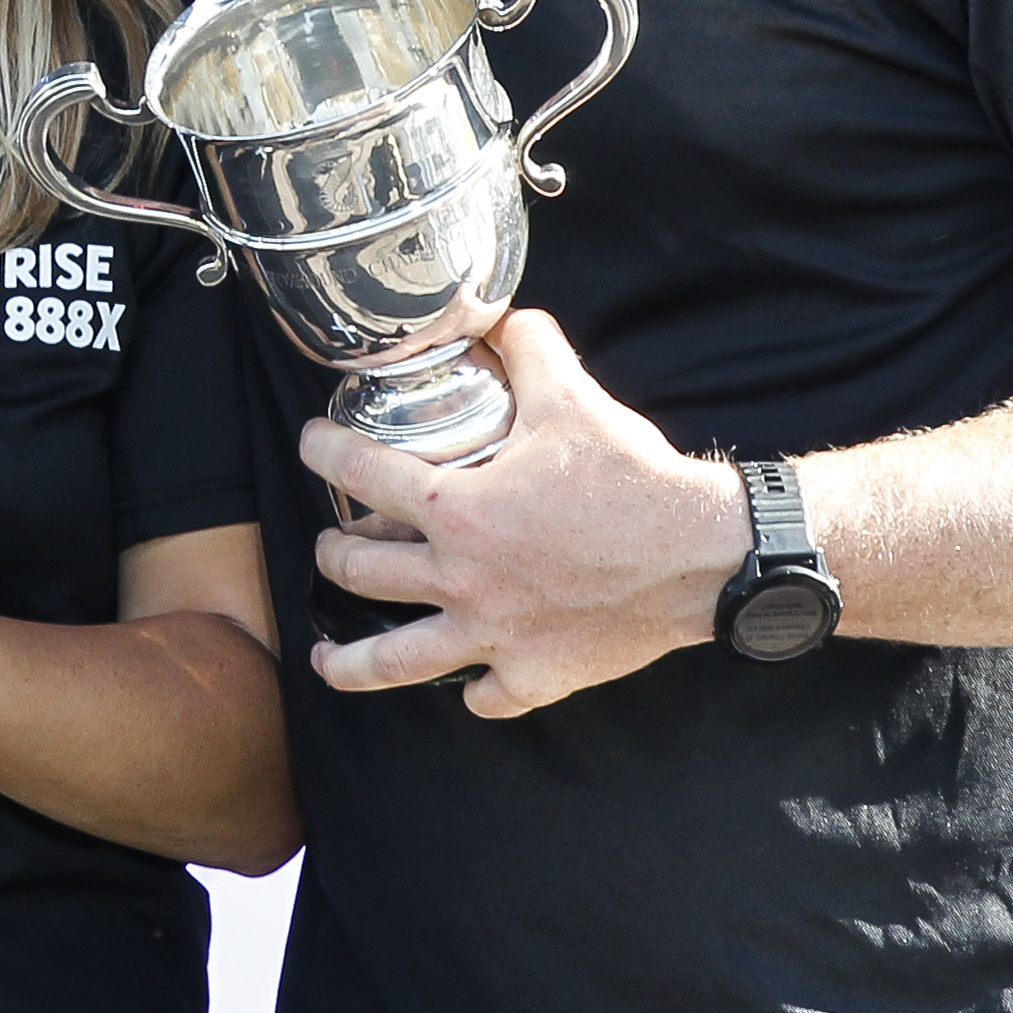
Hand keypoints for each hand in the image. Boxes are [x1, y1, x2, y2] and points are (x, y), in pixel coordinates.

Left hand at [299, 310, 744, 718]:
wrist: (701, 555)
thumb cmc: (632, 478)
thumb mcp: (570, 396)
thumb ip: (525, 348)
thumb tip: (497, 316)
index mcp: (457, 509)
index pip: (359, 476)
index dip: (323, 452)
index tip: (311, 443)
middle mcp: (461, 580)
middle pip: (362, 572)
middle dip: (333, 554)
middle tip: (328, 546)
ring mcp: (493, 636)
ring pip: (396, 661)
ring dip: (351, 660)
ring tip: (323, 659)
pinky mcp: (535, 677)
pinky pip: (486, 697)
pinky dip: (473, 691)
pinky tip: (465, 684)